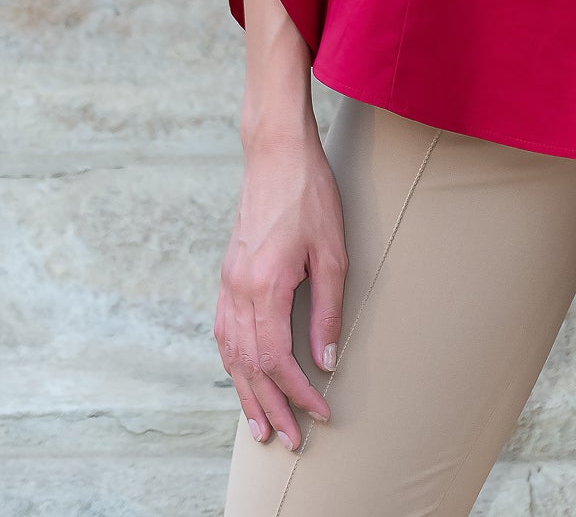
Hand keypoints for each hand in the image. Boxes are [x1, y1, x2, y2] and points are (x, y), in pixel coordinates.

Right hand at [214, 119, 348, 450]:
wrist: (276, 153)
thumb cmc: (310, 195)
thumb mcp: (333, 251)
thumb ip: (329, 310)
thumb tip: (326, 361)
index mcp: (265, 287)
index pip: (276, 360)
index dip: (297, 393)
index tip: (320, 411)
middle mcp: (238, 291)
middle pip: (248, 367)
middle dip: (270, 407)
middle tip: (289, 440)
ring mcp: (228, 283)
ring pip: (230, 354)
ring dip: (245, 393)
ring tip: (259, 424)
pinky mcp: (228, 274)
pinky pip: (223, 332)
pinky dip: (233, 362)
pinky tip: (243, 376)